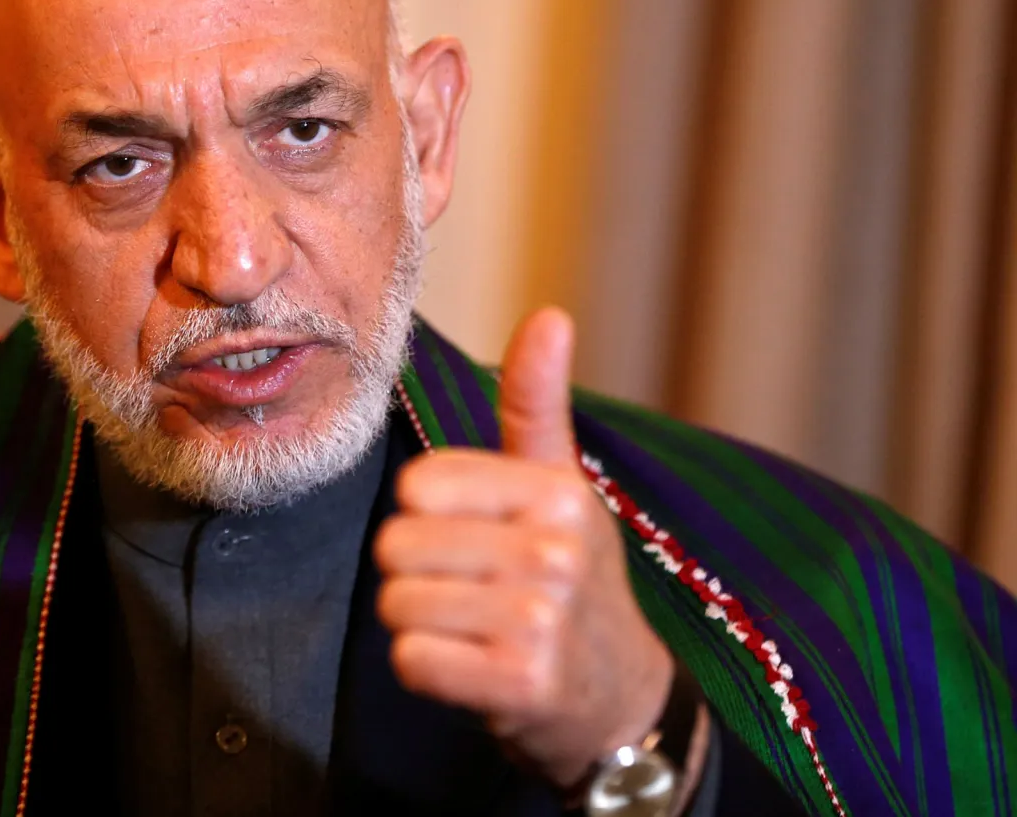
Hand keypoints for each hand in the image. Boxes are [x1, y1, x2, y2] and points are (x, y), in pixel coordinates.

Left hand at [373, 307, 674, 787]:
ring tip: (474, 631)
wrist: (619, 700)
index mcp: (556, 492)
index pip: (415, 485)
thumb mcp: (560, 486)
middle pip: (396, 546)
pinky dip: (428, 672)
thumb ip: (536, 403)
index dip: (425, 517)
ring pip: (397, 604)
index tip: (473, 538)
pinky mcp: (522, 684)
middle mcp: (555, 552)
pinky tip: (473, 670)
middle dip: (416, 575)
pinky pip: (413, 661)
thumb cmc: (572, 579)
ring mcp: (543, 621)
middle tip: (472, 594)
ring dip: (419, 626)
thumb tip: (549, 315)